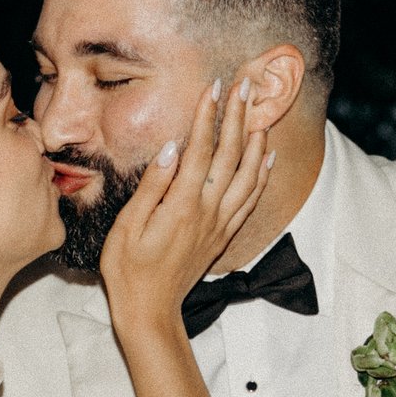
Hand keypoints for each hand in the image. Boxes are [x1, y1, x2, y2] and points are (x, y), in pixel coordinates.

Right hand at [98, 76, 268, 333]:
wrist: (150, 310)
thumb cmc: (128, 269)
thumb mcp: (128, 226)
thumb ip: (152, 185)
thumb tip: (171, 147)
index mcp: (183, 204)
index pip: (201, 149)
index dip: (208, 115)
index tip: (214, 86)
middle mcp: (208, 211)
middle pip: (231, 155)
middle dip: (239, 117)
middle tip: (246, 86)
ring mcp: (219, 223)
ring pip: (248, 176)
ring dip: (257, 142)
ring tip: (262, 113)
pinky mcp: (223, 235)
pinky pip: (250, 200)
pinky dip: (262, 176)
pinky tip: (267, 159)